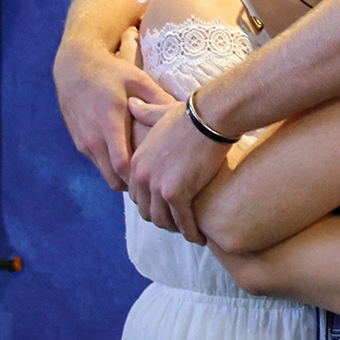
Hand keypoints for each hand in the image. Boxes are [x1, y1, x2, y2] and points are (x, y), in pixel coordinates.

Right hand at [53, 33, 173, 190]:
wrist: (74, 67)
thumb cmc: (111, 72)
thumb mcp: (137, 79)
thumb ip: (159, 99)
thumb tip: (185, 112)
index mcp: (109, 123)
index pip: (122, 165)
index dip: (140, 179)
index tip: (159, 181)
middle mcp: (93, 138)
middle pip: (113, 177)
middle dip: (133, 186)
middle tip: (156, 185)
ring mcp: (83, 142)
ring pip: (104, 173)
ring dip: (121, 177)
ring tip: (145, 175)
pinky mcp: (79, 143)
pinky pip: (98, 164)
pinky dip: (111, 167)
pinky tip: (129, 160)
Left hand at [127, 96, 227, 243]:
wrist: (209, 117)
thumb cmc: (189, 114)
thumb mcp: (159, 113)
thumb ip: (143, 113)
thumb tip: (131, 103)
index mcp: (137, 161)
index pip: (137, 195)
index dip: (152, 205)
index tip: (167, 209)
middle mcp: (142, 177)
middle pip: (147, 211)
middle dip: (163, 220)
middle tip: (179, 223)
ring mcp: (158, 186)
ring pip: (163, 220)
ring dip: (177, 229)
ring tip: (191, 231)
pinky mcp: (177, 193)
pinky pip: (182, 221)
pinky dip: (191, 232)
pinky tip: (200, 236)